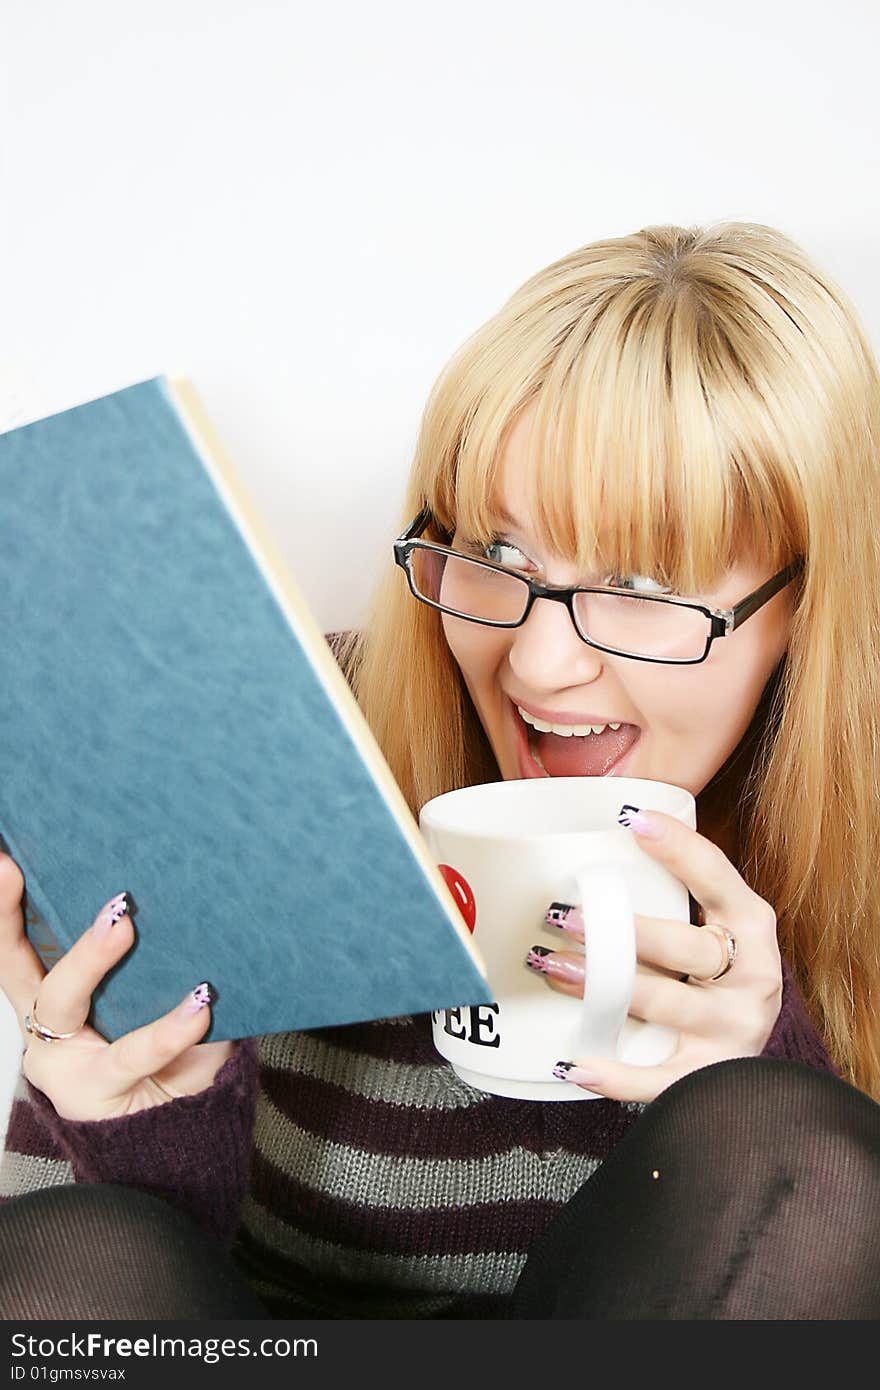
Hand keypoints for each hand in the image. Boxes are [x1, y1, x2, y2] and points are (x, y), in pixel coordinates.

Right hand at [0, 851, 235, 1120]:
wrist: (182, 1136)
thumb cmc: (172, 1053)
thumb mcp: (161, 997)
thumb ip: (160, 957)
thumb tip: (185, 890)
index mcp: (52, 997)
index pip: (17, 945)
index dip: (3, 906)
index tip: (3, 860)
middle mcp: (46, 1026)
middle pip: (12, 965)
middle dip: (4, 916)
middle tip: (13, 870)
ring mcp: (63, 1061)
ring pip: (62, 1000)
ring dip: (89, 957)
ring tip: (122, 924)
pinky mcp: (94, 1093)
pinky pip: (132, 1053)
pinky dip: (168, 1027)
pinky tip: (198, 1004)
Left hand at [527, 808, 781, 1102]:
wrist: (755, 1072)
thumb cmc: (716, 978)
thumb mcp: (714, 929)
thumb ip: (675, 890)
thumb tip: (607, 829)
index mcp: (751, 926)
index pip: (718, 878)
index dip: (679, 848)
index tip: (632, 819)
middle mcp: (752, 976)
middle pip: (686, 949)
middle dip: (623, 931)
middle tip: (562, 915)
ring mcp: (733, 1029)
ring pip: (665, 1005)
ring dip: (604, 987)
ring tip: (552, 966)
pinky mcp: (710, 1075)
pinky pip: (658, 1078)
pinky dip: (614, 1075)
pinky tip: (575, 1062)